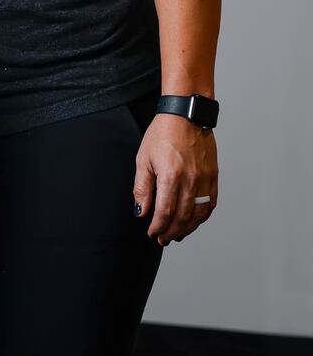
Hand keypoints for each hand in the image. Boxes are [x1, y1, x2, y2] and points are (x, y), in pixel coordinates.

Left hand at [134, 111, 218, 244]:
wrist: (186, 116)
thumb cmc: (162, 134)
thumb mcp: (143, 160)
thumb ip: (142, 188)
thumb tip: (141, 211)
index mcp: (171, 176)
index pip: (165, 211)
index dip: (158, 226)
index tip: (151, 233)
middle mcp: (192, 181)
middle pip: (183, 217)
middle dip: (171, 231)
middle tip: (162, 239)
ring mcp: (205, 180)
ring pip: (198, 214)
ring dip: (187, 228)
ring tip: (176, 235)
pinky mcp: (213, 177)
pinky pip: (210, 204)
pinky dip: (202, 217)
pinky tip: (193, 221)